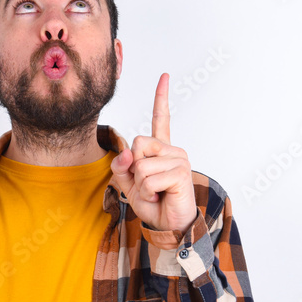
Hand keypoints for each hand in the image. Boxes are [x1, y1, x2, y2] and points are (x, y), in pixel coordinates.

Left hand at [110, 73, 196, 240]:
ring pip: (140, 165)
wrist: (169, 225)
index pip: (162, 118)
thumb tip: (126, 153)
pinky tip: (160, 197)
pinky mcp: (180, 173)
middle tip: (148, 187)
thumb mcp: (128, 183)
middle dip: (134, 169)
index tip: (165, 76)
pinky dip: (147, 193)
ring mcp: (178, 159)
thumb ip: (121, 166)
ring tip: (155, 194)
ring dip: (141, 186)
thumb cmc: (153, 203)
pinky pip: (148, 179)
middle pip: (137, 144)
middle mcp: (172, 150)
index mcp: (161, 149)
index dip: (161, 97)